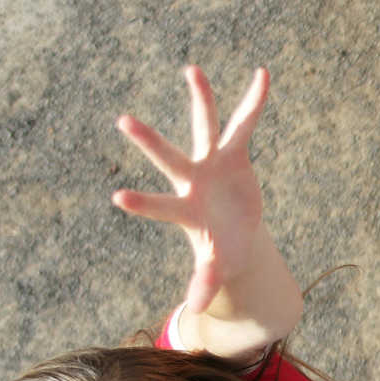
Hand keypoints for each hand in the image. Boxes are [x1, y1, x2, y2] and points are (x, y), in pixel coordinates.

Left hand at [112, 66, 270, 318]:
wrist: (234, 232)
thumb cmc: (221, 253)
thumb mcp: (216, 268)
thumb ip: (204, 282)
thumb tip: (192, 311)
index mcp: (186, 211)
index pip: (161, 207)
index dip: (143, 204)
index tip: (117, 198)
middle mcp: (192, 181)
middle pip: (169, 159)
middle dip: (149, 142)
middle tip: (121, 121)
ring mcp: (211, 164)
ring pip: (203, 127)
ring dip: (200, 99)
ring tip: (190, 69)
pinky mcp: (233, 154)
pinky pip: (244, 124)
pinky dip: (254, 102)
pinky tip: (262, 74)